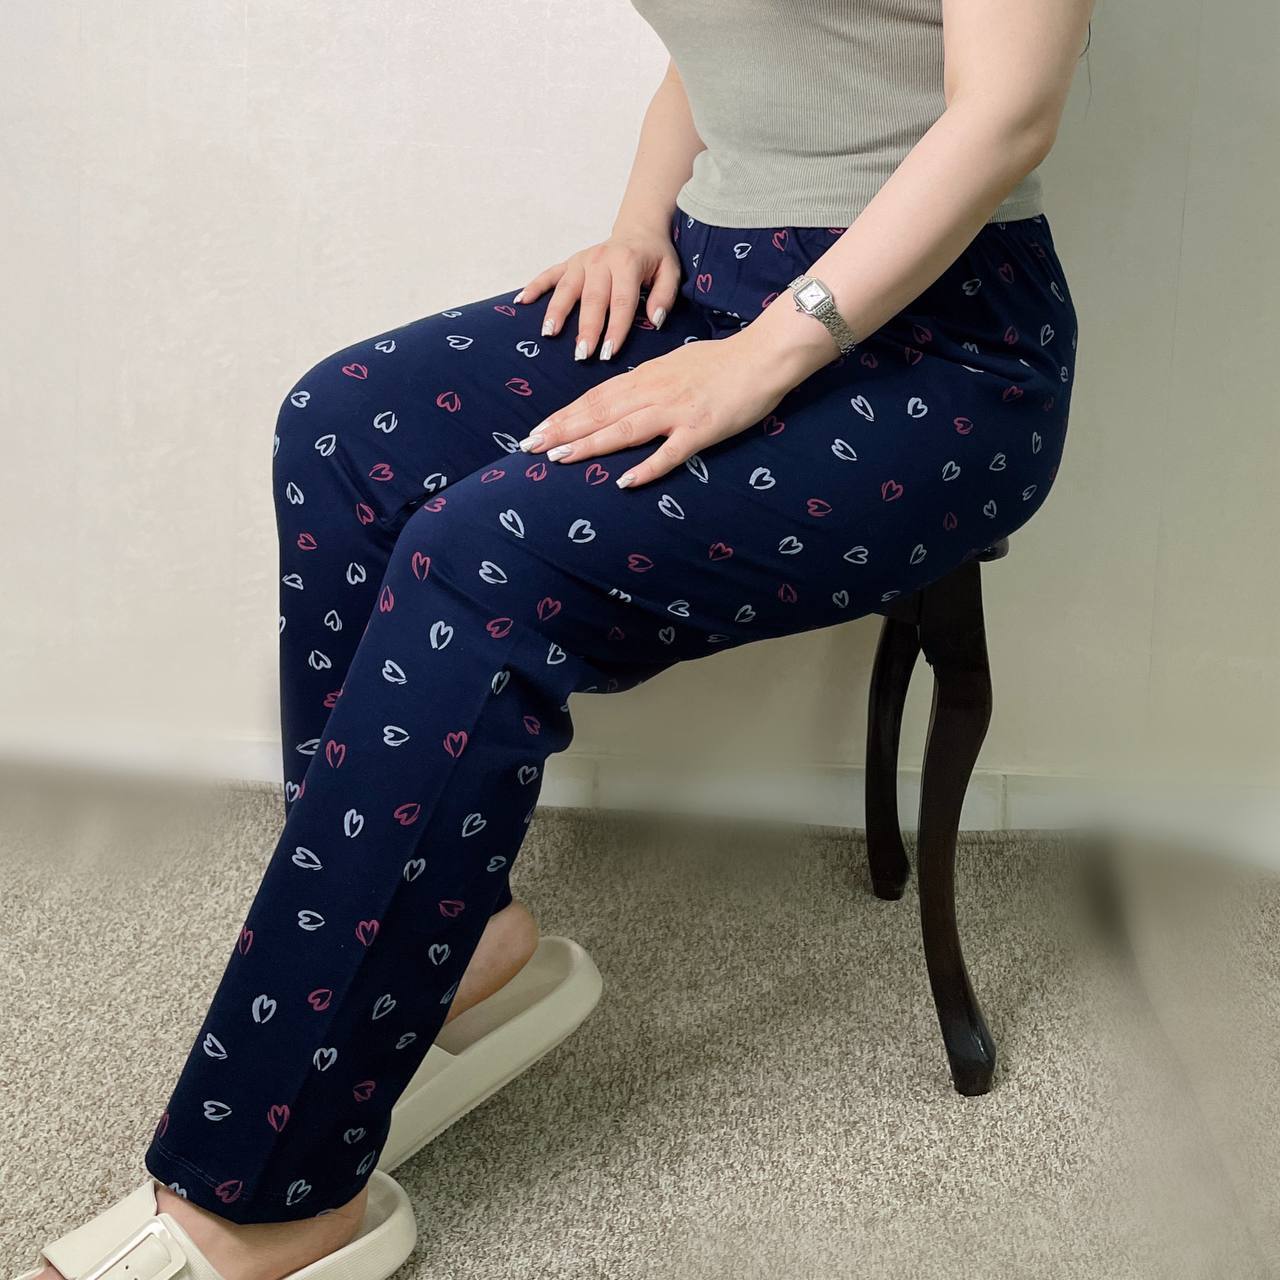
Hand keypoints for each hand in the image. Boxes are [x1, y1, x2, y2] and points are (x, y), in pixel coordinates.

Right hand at [515, 226, 679, 362]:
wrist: (638, 230)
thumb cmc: (655, 257)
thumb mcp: (671, 272)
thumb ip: (664, 296)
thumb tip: (654, 320)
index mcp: (627, 263)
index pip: (621, 302)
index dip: (615, 329)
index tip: (608, 353)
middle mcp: (601, 260)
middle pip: (592, 299)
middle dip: (586, 328)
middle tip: (581, 354)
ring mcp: (582, 261)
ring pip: (566, 288)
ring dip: (556, 311)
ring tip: (548, 333)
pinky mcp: (570, 262)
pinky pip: (549, 275)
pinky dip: (534, 287)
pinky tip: (521, 302)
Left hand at [517, 309, 833, 488]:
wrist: (764, 355)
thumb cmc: (722, 363)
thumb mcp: (674, 367)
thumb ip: (646, 385)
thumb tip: (619, 400)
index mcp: (647, 377)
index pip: (595, 397)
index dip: (564, 414)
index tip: (536, 430)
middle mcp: (654, 392)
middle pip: (600, 412)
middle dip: (563, 430)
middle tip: (530, 446)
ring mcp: (677, 411)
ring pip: (625, 429)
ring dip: (591, 444)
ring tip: (560, 459)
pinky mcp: (702, 430)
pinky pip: (671, 452)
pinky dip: (647, 467)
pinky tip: (625, 482)